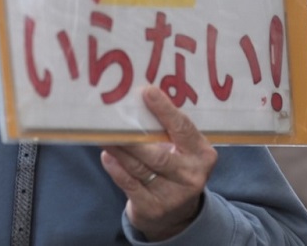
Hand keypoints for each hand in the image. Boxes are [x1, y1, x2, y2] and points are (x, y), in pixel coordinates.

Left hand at [100, 85, 217, 240]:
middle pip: (158, 155)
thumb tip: (138, 99)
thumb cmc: (176, 167)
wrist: (177, 215)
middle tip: (112, 121)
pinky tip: (107, 156)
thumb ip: (168, 129)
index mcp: (202, 155)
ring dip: (119, 151)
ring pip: (140, 169)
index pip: (183, 128)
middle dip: (132, 138)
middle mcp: (191, 176)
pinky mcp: (153, 209)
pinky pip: (130, 185)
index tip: (147, 92)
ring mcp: (173, 196)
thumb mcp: (183, 149)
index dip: (165, 110)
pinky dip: (116, 170)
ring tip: (104, 135)